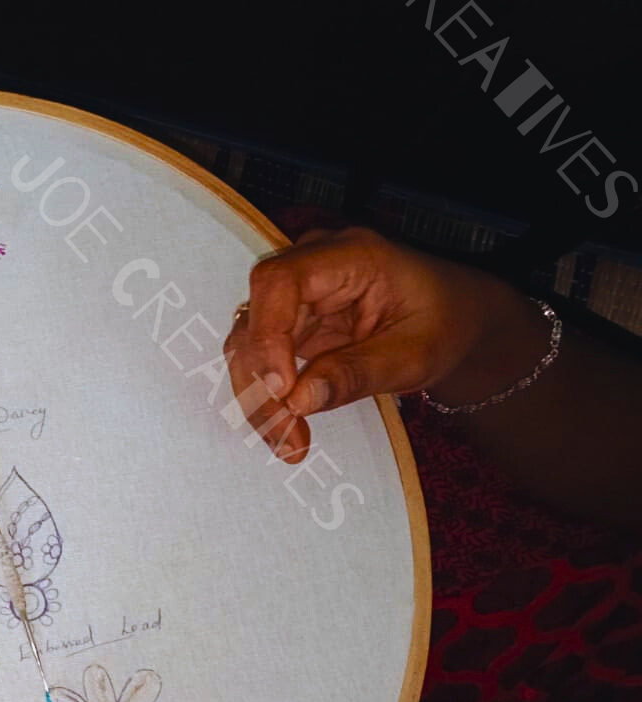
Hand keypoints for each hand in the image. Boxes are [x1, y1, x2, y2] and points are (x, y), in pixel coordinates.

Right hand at [224, 227, 533, 460]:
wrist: (455, 318)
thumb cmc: (444, 324)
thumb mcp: (413, 354)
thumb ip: (356, 374)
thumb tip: (297, 402)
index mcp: (349, 256)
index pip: (279, 282)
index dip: (268, 335)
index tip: (282, 390)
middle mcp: (310, 267)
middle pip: (254, 319)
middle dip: (261, 383)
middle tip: (286, 437)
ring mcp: (295, 296)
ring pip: (248, 346)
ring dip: (259, 398)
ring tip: (288, 443)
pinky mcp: (289, 324)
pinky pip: (260, 362)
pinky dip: (267, 399)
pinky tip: (285, 431)